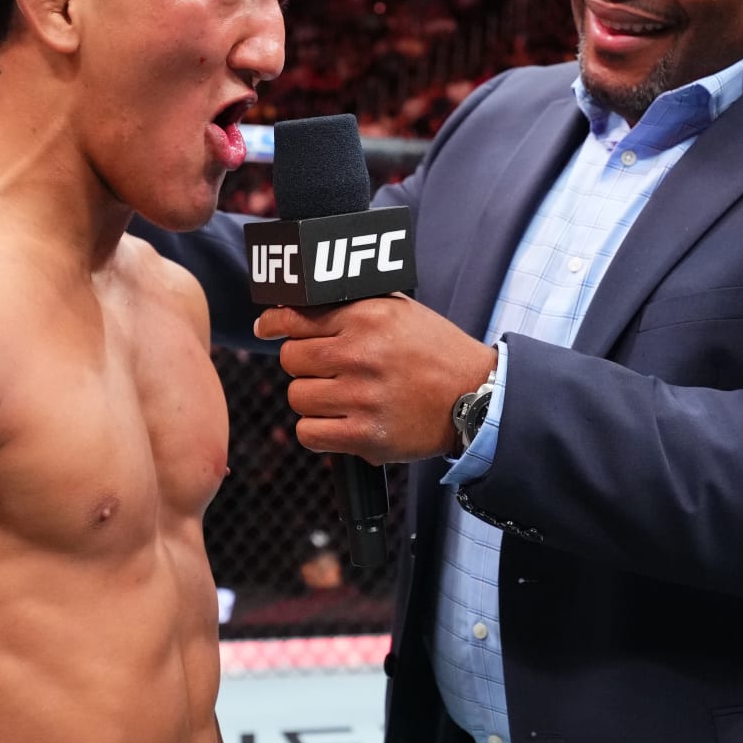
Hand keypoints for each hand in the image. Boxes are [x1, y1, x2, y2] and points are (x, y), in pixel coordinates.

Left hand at [254, 296, 497, 464]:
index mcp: (366, 317)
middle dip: (302, 364)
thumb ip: (351, 306)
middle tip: (323, 368)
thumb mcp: (398, 310)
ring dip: (311, 398)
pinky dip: (318, 430)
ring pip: (297, 397)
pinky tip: (338, 421)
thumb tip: (296, 306)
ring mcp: (362, 397)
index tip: (267, 328)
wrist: (475, 395)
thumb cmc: (434, 351)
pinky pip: (309, 433)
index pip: (294, 318)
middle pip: (290, 359)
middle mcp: (361, 355)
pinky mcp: (366, 436)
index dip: (274, 324)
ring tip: (338, 396)